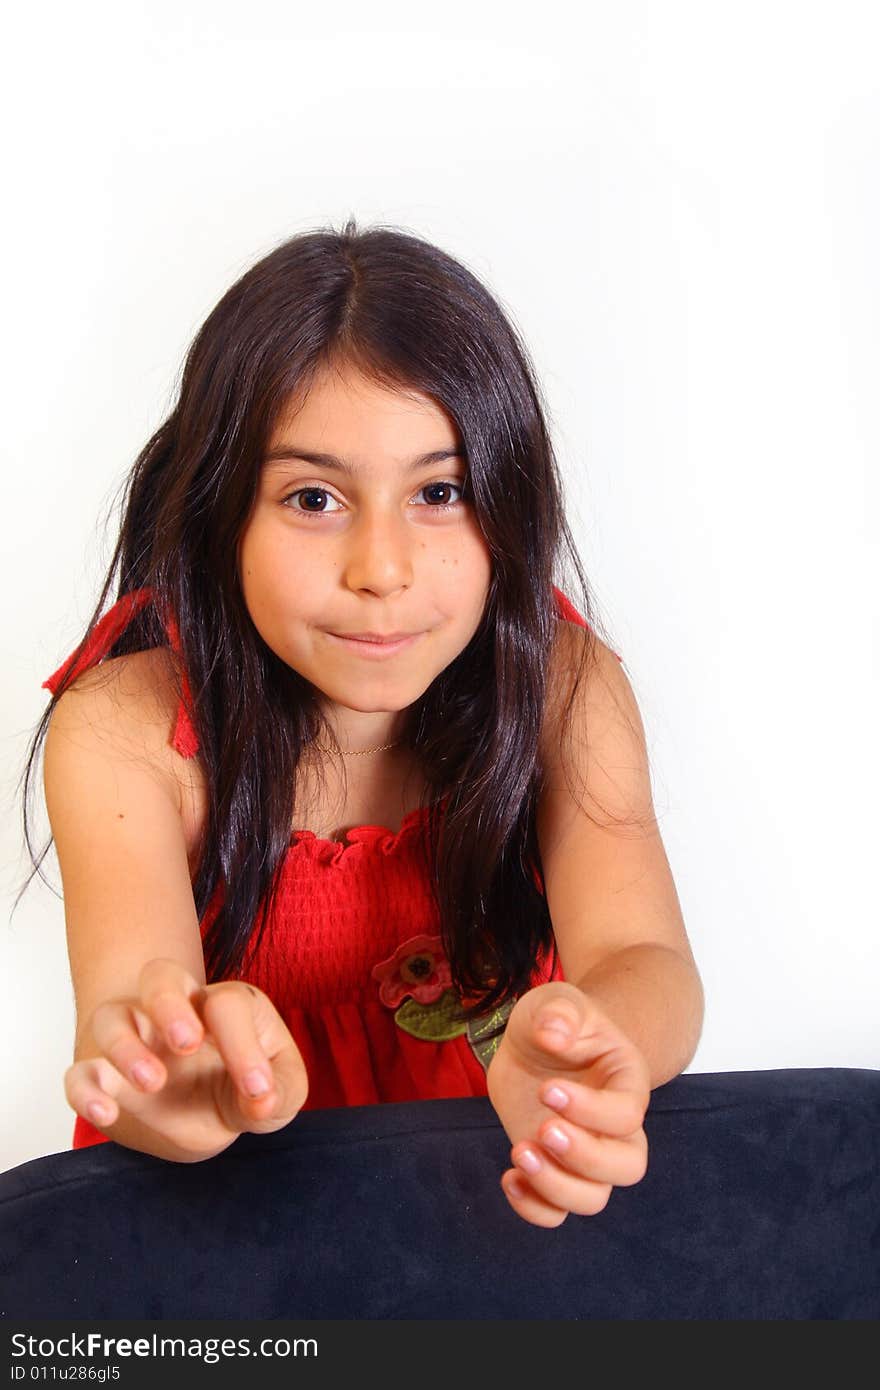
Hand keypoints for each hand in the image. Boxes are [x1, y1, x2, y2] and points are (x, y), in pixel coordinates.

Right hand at [64, 957, 308, 1159]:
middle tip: (187, 1042)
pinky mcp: (102, 1076)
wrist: (196, 1116)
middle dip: (169, 1004)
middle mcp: (174, 1011)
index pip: (227, 1005)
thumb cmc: (240, 1087)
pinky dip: (85, 1089)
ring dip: (126, 1047)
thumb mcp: (279, 1091)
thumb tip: (261, 1098)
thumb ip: (280, 1092)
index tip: (256, 1090)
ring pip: (112, 1018)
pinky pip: (78, 1072)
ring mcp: (133, 1040)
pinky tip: (105, 1112)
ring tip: (152, 1082)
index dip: (243, 1046)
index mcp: (223, 1006)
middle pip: (160, 976)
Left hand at [485, 980, 649, 1226]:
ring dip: (556, 1186)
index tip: (547, 1089)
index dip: (590, 1110)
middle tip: (541, 1129)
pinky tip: (509, 1177)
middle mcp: (615, 1128)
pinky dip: (533, 1208)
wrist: (541, 1040)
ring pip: (593, 1199)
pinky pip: (556, 1212)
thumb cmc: (557, 1019)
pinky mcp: (554, 1169)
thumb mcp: (558, 1001)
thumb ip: (560, 1012)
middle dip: (584, 1157)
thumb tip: (554, 1033)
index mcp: (627, 1084)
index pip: (627, 1114)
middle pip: (626, 1168)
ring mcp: (585, 1153)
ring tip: (519, 1152)